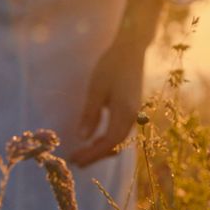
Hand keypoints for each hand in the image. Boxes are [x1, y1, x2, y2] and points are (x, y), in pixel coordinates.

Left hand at [68, 0, 161, 166]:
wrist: (131, 49)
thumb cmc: (111, 65)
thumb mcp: (96, 88)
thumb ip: (90, 113)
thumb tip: (83, 137)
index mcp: (124, 111)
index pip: (108, 142)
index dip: (92, 153)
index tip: (75, 159)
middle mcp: (133, 115)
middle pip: (115, 144)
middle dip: (95, 155)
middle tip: (76, 161)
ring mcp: (134, 112)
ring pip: (119, 139)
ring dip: (102, 148)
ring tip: (83, 153)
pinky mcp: (132, 107)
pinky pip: (121, 130)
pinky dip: (108, 139)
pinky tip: (96, 138)